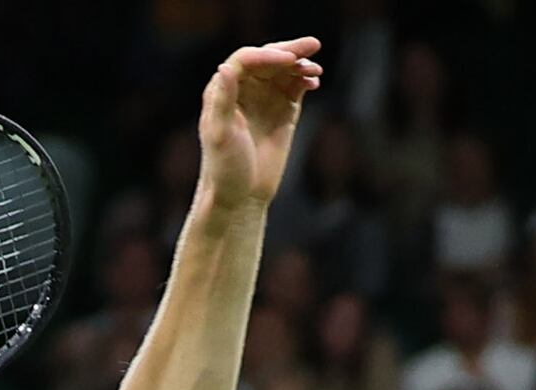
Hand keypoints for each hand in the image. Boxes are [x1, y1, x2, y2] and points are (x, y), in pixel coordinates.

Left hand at [198, 39, 322, 205]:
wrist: (240, 197)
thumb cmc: (224, 168)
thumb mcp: (220, 133)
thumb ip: (223, 99)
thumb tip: (224, 68)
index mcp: (224, 90)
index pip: (247, 60)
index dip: (268, 55)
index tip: (289, 59)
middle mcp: (244, 90)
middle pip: (268, 59)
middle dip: (291, 51)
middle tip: (313, 46)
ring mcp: (264, 100)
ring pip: (284, 72)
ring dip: (301, 66)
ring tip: (315, 70)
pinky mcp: (282, 112)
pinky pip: (296, 88)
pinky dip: (306, 81)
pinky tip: (315, 81)